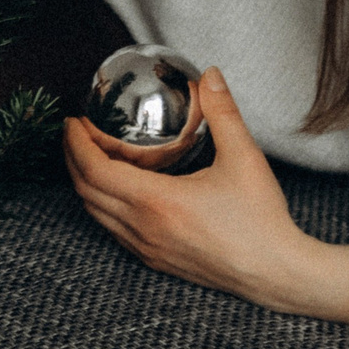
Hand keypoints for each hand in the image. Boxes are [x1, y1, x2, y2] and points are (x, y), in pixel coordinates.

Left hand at [62, 65, 312, 305]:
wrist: (276, 272)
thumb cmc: (260, 219)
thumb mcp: (244, 157)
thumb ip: (223, 112)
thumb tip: (211, 76)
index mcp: (156, 202)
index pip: (95, 169)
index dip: (77, 142)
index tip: (73, 120)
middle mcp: (143, 228)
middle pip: (85, 190)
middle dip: (72, 157)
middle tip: (76, 132)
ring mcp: (146, 248)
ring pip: (96, 213)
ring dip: (85, 182)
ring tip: (91, 155)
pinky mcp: (155, 260)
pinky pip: (113, 230)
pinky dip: (103, 205)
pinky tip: (118, 190)